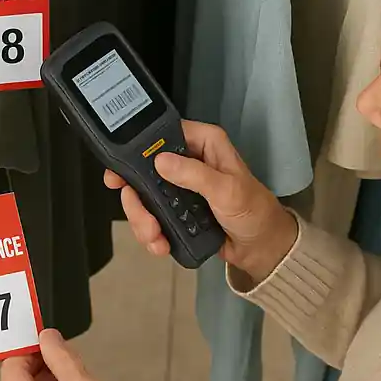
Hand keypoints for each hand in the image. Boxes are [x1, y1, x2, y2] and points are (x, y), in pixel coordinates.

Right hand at [104, 120, 297, 284]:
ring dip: (143, 221)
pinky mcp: (176, 209)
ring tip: (155, 238)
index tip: (120, 174)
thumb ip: (195, 174)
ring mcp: (179, 186)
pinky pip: (151, 216)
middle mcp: (188, 160)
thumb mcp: (226, 190)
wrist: (260, 246)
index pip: (162, 134)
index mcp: (203, 143)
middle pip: (144, 170)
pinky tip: (161, 243)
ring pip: (144, 197)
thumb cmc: (253, 211)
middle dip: (139, 200)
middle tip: (144, 219)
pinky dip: (151, 233)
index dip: (137, 150)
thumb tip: (160, 161)